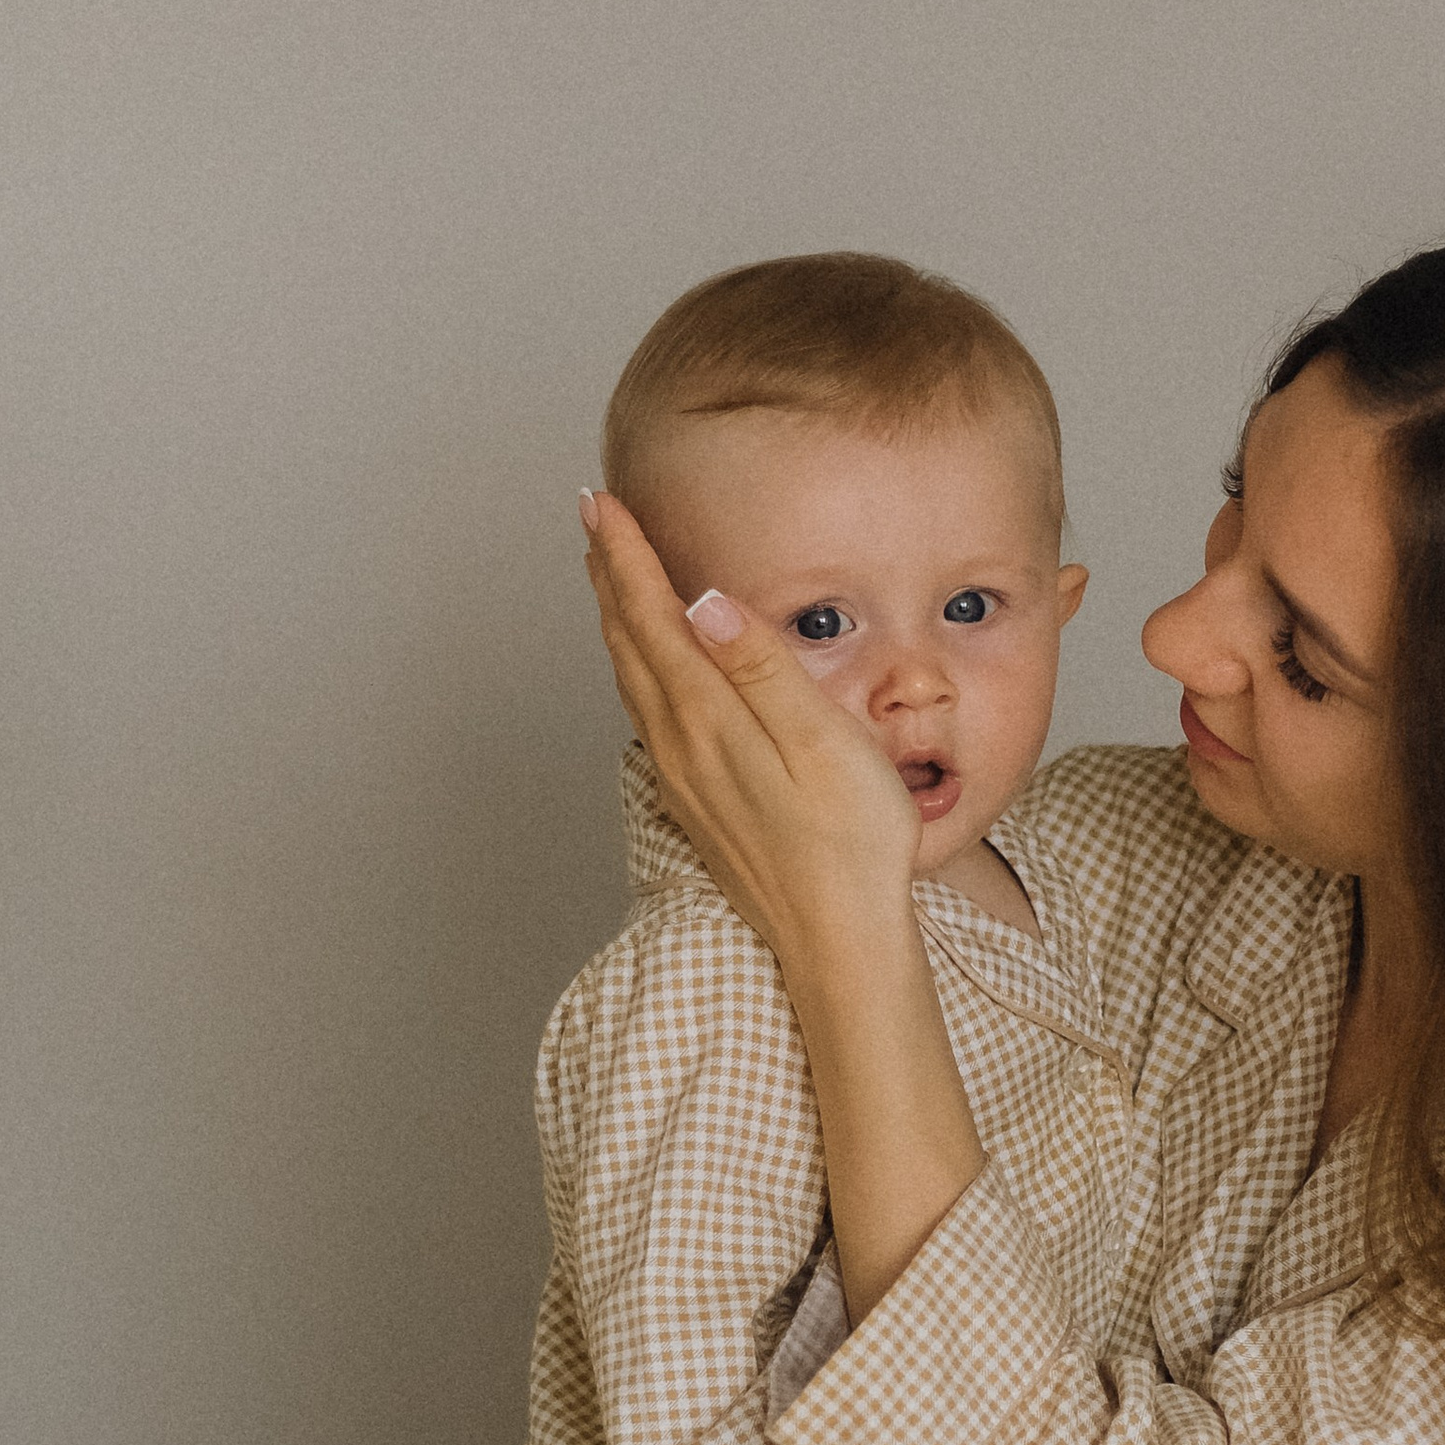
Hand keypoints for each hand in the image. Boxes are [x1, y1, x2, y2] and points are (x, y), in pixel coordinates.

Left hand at [582, 490, 920, 963]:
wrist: (840, 941)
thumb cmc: (851, 844)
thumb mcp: (820, 742)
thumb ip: (761, 669)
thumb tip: (704, 601)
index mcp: (710, 720)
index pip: (654, 617)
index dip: (626, 554)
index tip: (602, 502)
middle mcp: (682, 747)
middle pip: (630, 643)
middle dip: (610, 575)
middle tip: (592, 520)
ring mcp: (684, 780)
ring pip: (633, 681)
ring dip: (618, 622)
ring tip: (608, 578)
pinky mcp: (697, 806)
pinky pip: (648, 718)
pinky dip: (636, 672)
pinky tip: (646, 673)